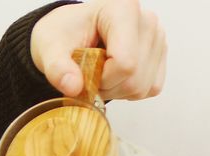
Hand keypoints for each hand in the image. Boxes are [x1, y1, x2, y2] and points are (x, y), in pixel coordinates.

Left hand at [31, 0, 166, 99]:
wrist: (69, 32)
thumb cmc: (62, 34)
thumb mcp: (49, 48)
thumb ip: (57, 68)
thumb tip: (73, 88)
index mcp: (122, 9)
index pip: (125, 63)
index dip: (101, 79)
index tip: (83, 73)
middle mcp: (147, 20)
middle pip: (134, 78)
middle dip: (106, 87)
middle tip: (87, 76)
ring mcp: (157, 37)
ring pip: (142, 86)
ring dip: (116, 91)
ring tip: (98, 75)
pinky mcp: (160, 54)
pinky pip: (150, 88)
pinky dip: (128, 91)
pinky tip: (112, 77)